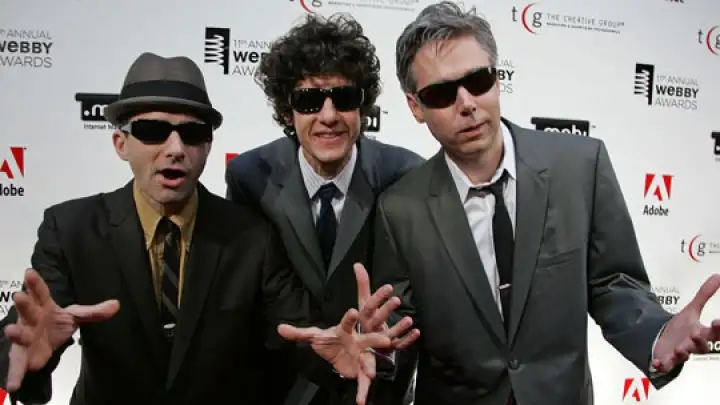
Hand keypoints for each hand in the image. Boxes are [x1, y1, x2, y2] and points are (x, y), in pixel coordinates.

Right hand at [3, 269, 119, 391]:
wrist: (42, 343)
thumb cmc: (55, 323)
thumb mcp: (75, 316)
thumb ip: (94, 312)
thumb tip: (116, 305)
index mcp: (44, 307)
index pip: (42, 293)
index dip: (35, 283)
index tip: (30, 272)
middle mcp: (31, 319)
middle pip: (28, 310)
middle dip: (24, 303)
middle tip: (19, 296)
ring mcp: (25, 336)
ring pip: (20, 334)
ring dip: (16, 333)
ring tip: (12, 331)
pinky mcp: (22, 355)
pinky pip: (18, 365)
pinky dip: (15, 374)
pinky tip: (12, 384)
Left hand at [277, 264, 418, 404]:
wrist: (337, 353)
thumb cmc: (329, 340)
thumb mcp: (313, 337)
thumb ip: (298, 333)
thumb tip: (279, 328)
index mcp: (345, 331)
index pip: (347, 323)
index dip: (350, 318)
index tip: (353, 312)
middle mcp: (357, 342)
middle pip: (367, 339)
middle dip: (376, 340)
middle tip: (384, 340)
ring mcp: (361, 356)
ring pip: (369, 361)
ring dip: (371, 367)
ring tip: (371, 374)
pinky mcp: (360, 371)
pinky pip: (363, 382)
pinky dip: (362, 391)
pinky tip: (360, 401)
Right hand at [354, 263, 419, 349]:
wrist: (363, 346)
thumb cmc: (366, 318)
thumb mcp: (363, 301)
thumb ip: (362, 284)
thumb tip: (357, 264)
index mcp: (363, 316)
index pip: (368, 306)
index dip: (378, 297)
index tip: (389, 287)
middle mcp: (370, 328)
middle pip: (377, 319)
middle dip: (386, 310)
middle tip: (397, 300)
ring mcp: (380, 339)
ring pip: (388, 334)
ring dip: (399, 327)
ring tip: (409, 319)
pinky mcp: (389, 348)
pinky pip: (399, 345)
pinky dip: (408, 339)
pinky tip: (416, 332)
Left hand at [652, 273, 719, 372]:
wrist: (666, 341)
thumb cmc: (684, 328)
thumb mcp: (692, 310)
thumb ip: (704, 295)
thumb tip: (718, 276)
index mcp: (701, 332)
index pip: (714, 332)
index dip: (718, 328)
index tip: (718, 322)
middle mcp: (693, 345)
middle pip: (701, 345)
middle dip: (700, 340)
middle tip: (697, 333)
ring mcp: (680, 353)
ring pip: (685, 355)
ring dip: (683, 352)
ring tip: (680, 348)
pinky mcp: (668, 360)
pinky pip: (666, 364)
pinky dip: (662, 364)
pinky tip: (657, 363)